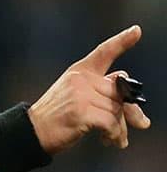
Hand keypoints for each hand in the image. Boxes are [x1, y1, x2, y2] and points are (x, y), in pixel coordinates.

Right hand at [29, 25, 150, 151]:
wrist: (31, 132)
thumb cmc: (55, 117)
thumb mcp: (75, 96)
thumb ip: (99, 89)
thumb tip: (128, 89)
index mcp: (79, 72)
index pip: (103, 53)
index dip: (122, 41)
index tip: (137, 31)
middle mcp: (80, 80)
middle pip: (120, 92)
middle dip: (131, 111)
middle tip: (140, 123)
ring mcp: (80, 96)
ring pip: (117, 110)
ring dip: (120, 128)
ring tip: (115, 139)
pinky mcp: (81, 113)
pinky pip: (111, 122)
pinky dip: (114, 134)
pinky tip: (108, 140)